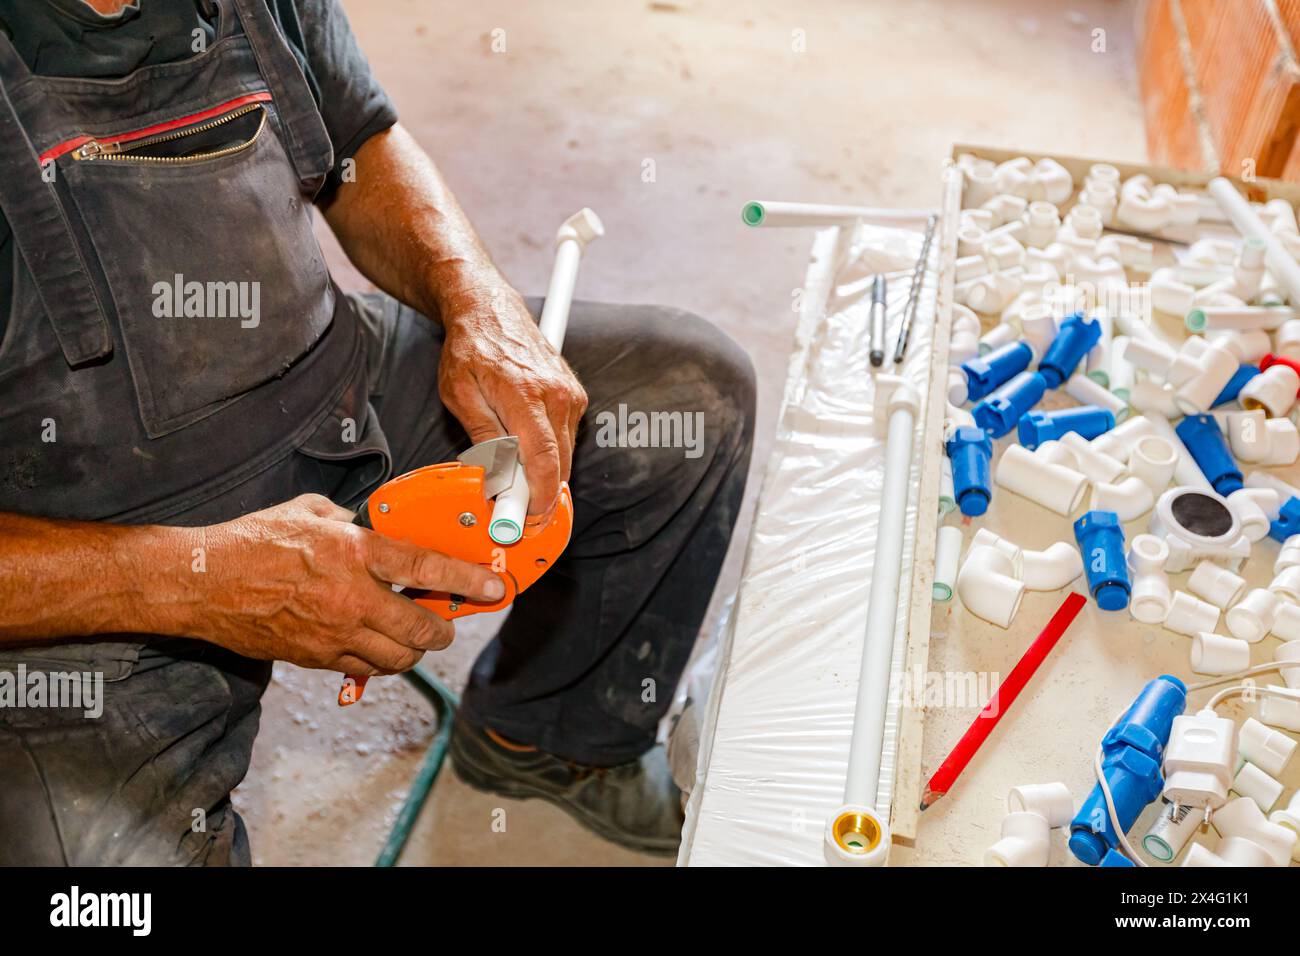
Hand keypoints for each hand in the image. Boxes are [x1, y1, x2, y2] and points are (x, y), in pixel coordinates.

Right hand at [179, 495, 503, 675]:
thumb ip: (350, 521)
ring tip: (413, 636)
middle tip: (446, 620)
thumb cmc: (252, 542)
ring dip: (414, 650)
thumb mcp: (310, 511)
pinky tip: (375, 645)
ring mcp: (334, 634)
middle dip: (443, 628)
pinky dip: (378, 661)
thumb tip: (372, 529)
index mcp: (354, 553)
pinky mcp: (315, 657)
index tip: (493, 588)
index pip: (427, 568)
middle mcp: (352, 598)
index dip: (467, 580)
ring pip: (397, 658)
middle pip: (421, 629)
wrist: (202, 583)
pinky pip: (363, 669)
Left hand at [437, 279, 586, 521]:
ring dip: (543, 473)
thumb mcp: (460, 395)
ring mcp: (570, 394)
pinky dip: (548, 452)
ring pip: (564, 454)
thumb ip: (483, 438)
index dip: (540, 498)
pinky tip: (525, 446)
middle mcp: (557, 394)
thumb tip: (497, 479)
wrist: (489, 308)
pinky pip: (566, 438)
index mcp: (526, 394)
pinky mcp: (575, 395)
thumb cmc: (470, 348)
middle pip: (560, 464)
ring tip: (513, 476)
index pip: (544, 460)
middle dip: (541, 496)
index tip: (528, 521)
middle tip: (516, 516)